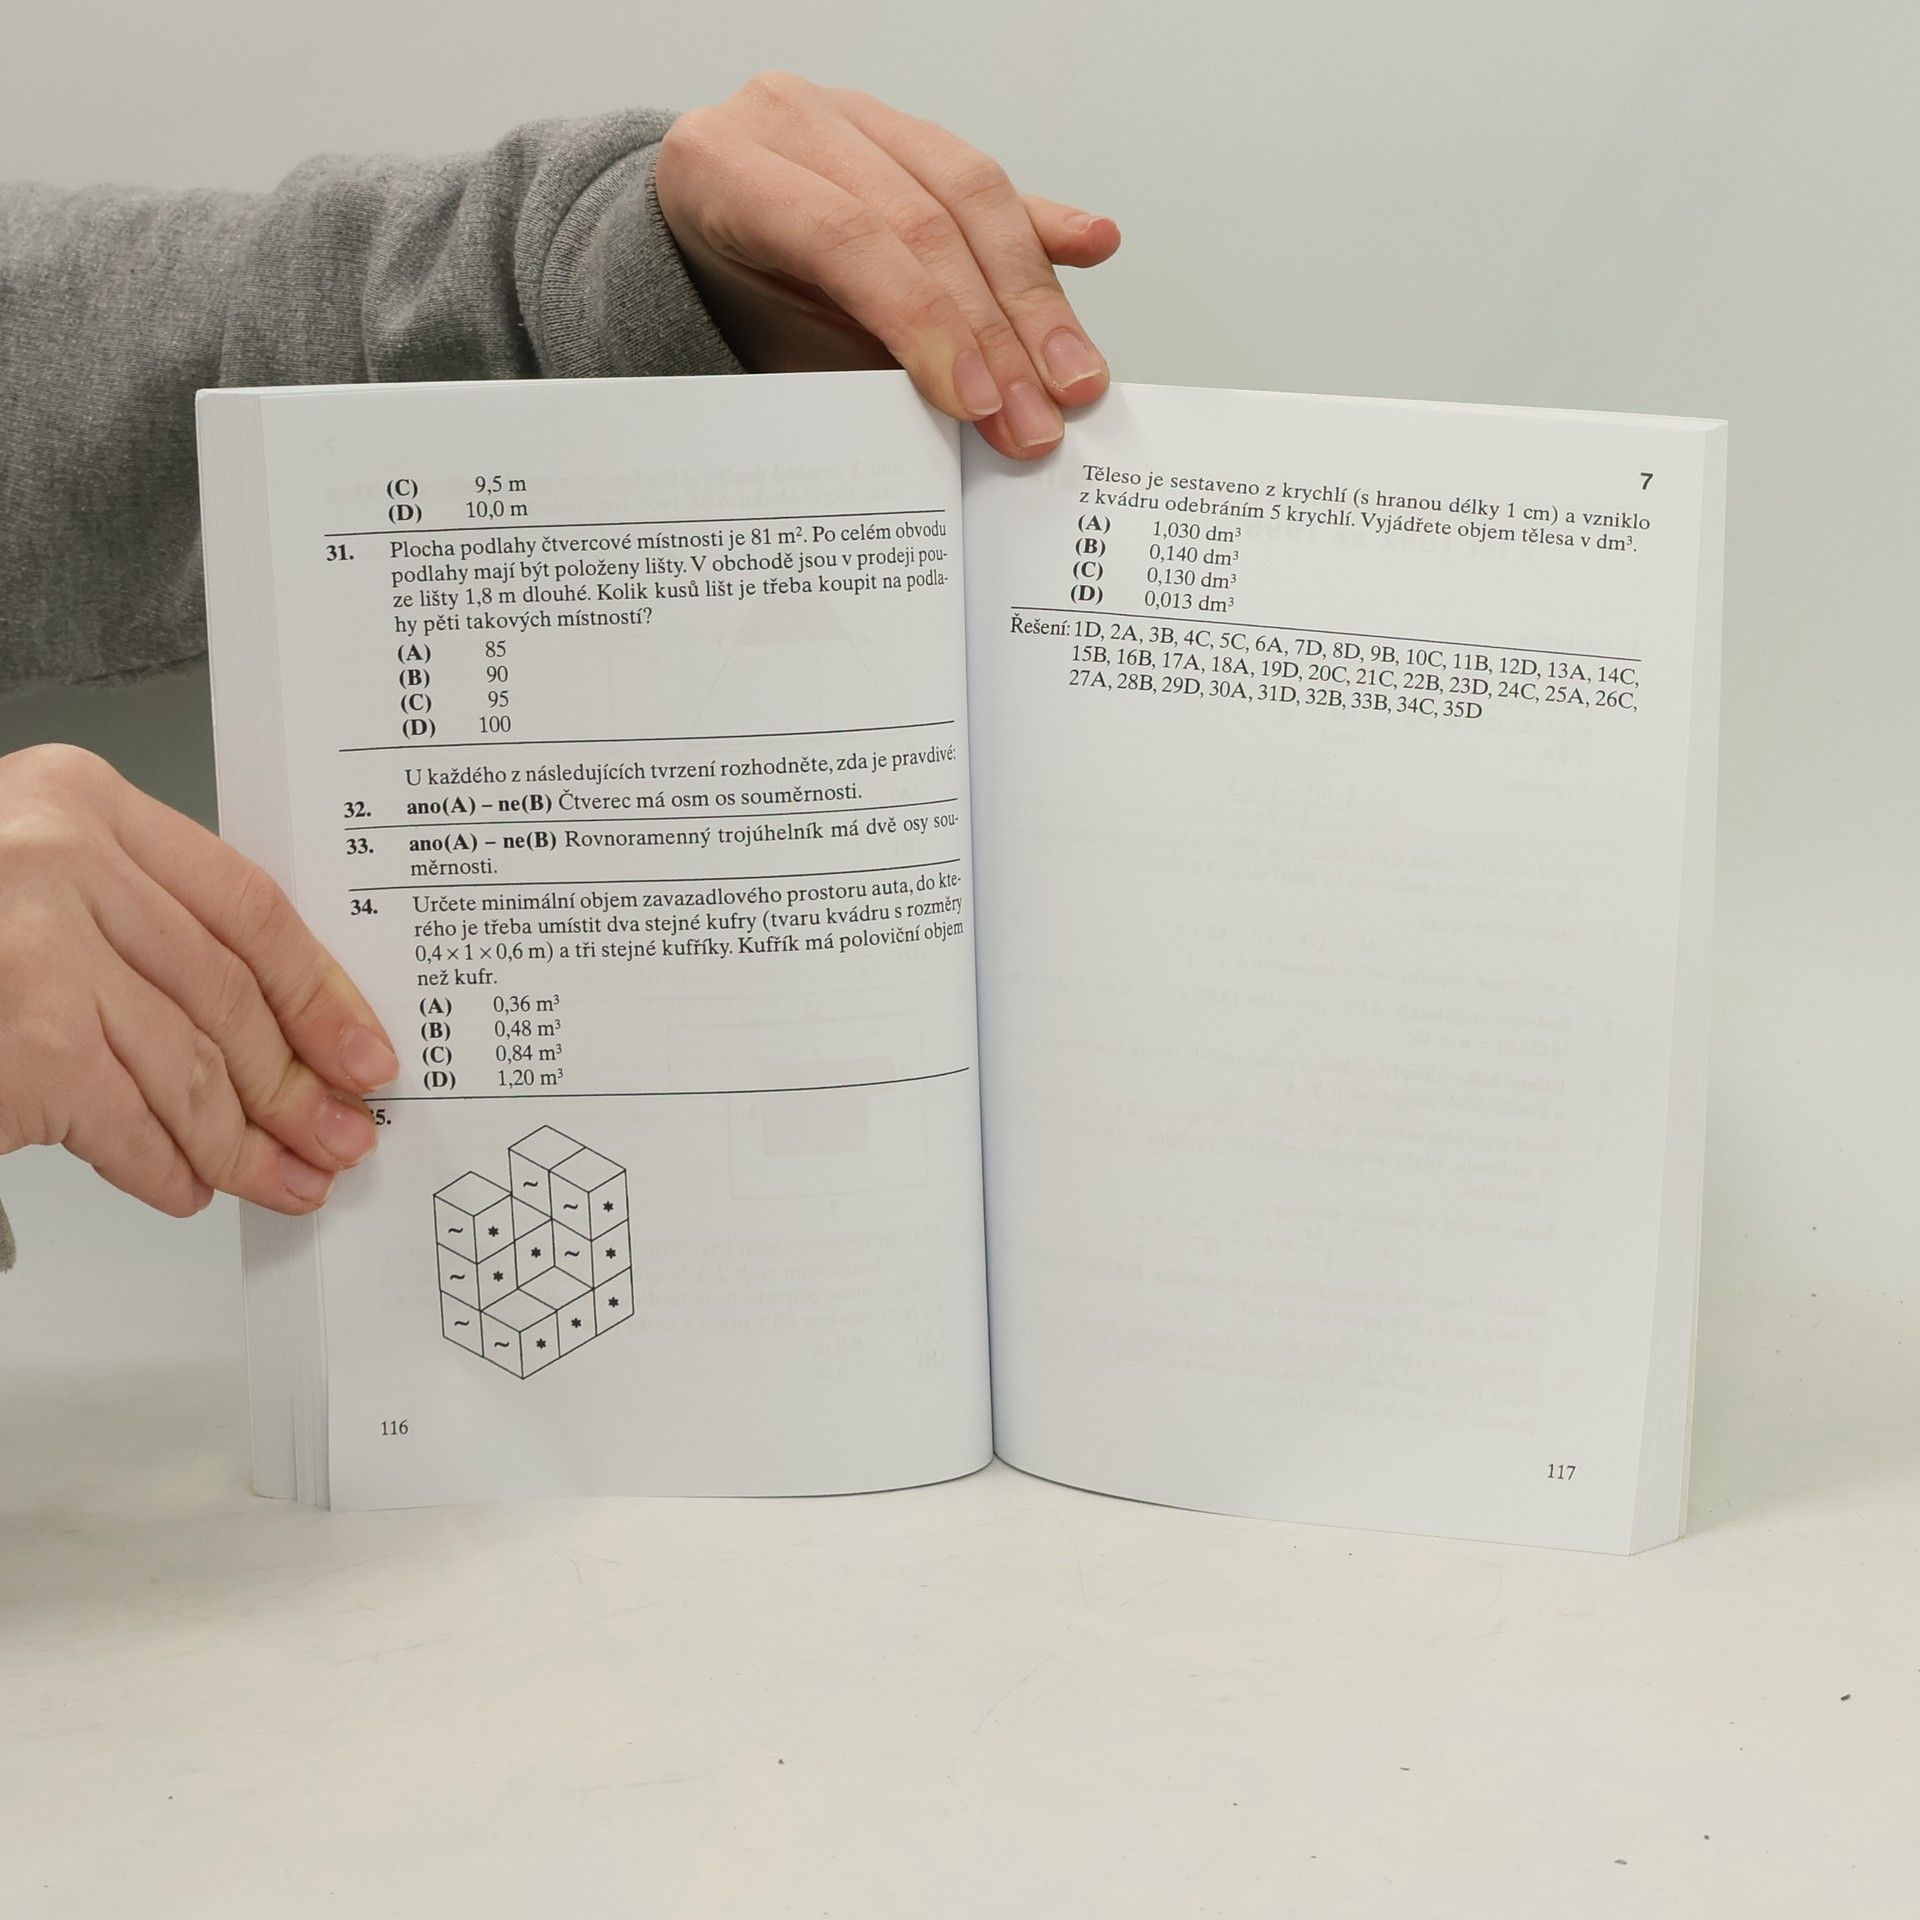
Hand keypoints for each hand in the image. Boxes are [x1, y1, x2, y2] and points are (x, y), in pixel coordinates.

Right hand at [0, 745, 398, 1218]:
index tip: (365, 1052)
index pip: (249, 907)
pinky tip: (188, 1189)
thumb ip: (140, 919)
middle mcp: (59, 859)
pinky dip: (167, 1167)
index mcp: (82, 800)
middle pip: (230, 994)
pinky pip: (125, 1122)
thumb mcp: (37, 879)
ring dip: (247, 1143)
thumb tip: (275, 1023)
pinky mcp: (21, 1042)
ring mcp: (33, 951)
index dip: (321, 992)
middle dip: (298, 1084)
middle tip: (341, 1136)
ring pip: (189, 1066)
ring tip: (288, 1180)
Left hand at [656, 72, 1121, 459]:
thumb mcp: (762, 345)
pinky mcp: (911, 134)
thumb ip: (851, 364)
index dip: (923, 320)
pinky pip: (989, 186)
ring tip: (1073, 374)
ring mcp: (855, 114)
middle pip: (923, 217)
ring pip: (970, 192)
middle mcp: (789, 119)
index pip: (848, 237)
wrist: (696, 247)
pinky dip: (1044, 227)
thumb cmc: (724, 304)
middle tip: (1040, 413)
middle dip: (996, 329)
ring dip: (1034, 296)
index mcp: (724, 166)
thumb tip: (962, 416)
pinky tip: (1094, 246)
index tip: (977, 402)